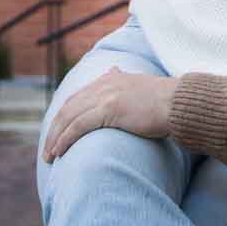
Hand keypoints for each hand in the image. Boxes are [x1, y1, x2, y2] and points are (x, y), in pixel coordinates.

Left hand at [43, 66, 176, 160]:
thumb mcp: (138, 84)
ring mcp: (106, 95)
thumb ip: (122, 79)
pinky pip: (78, 126)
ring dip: (55, 138)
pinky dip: (65, 139)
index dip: (64, 116)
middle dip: (54, 129)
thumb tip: (112, 69)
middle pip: (68, 107)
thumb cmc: (164, 101)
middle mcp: (105, 83)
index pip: (77, 97)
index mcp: (111, 78)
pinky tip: (59, 152)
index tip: (56, 133)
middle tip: (47, 149)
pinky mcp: (109, 109)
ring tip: (49, 156)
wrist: (179, 104)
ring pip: (69, 117)